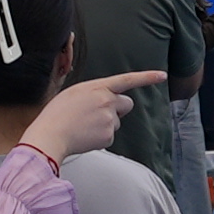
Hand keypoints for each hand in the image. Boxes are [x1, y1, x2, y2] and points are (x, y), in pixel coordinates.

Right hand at [21, 70, 156, 161]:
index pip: (127, 79)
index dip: (147, 77)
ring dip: (105, 124)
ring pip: (116, 121)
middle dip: (118, 108)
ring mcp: (109, 119)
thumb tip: (104, 100)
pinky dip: (100, 137)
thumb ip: (93, 93)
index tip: (162, 76)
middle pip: (127, 104)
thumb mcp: (73, 93)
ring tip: (84, 126)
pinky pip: (110, 136)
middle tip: (99, 114)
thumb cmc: (57, 114)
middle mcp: (107, 101)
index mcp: (97, 87)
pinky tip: (85, 135)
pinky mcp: (108, 136)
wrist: (51, 135)